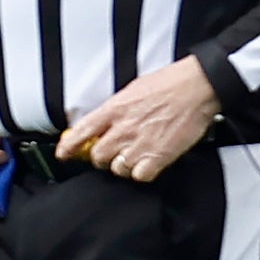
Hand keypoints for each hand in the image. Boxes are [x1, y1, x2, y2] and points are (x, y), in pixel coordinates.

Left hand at [58, 57, 219, 182]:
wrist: (196, 87)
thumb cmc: (169, 84)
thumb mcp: (132, 90)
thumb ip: (115, 109)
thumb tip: (103, 122)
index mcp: (115, 109)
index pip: (82, 131)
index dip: (69, 146)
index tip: (63, 154)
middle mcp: (124, 128)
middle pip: (98, 156)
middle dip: (103, 158)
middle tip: (113, 153)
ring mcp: (140, 144)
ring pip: (117, 169)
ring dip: (123, 166)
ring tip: (134, 156)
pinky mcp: (158, 156)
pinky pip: (140, 176)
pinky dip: (142, 172)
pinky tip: (148, 163)